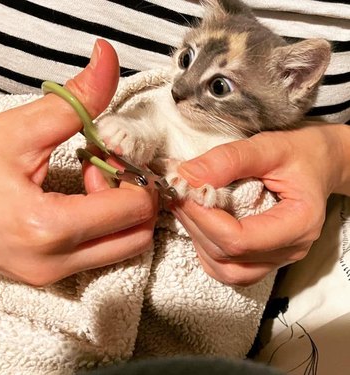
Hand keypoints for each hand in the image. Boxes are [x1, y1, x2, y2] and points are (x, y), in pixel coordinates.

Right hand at [0, 40, 157, 285]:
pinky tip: (79, 203)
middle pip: (137, 235)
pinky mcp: (48, 277)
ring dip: (122, 215)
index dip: (131, 174)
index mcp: (48, 227)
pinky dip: (106, 228)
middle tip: (104, 169)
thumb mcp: (19, 130)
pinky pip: (102, 255)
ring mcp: (52, 276)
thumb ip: (75, 98)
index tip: (106, 153)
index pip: (133, 209)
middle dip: (134, 198)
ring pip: (125, 249)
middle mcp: (55, 262)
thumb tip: (108, 55)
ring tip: (88, 187)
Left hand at [172, 123, 349, 285]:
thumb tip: (187, 175)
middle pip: (228, 257)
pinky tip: (200, 222)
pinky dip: (206, 249)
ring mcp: (276, 258)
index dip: (204, 218)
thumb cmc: (299, 155)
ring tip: (186, 207)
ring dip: (198, 240)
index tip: (183, 190)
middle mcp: (289, 250)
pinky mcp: (263, 258)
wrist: (318, 165)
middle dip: (195, 225)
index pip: (240, 240)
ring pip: (225, 270)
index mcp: (299, 224)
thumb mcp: (268, 147)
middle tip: (178, 194)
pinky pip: (228, 269)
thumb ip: (229, 159)